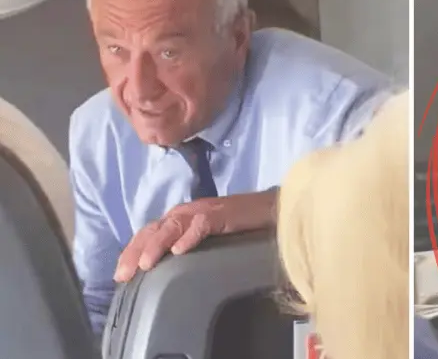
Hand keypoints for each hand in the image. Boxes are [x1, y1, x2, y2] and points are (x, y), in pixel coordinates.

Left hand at [113, 192, 276, 282]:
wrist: (270, 209)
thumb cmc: (240, 226)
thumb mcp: (208, 240)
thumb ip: (189, 248)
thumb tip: (169, 271)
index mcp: (181, 219)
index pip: (149, 233)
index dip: (132, 251)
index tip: (120, 274)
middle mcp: (187, 212)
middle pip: (154, 229)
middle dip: (135, 251)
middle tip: (123, 274)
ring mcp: (204, 211)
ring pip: (172, 225)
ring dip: (157, 244)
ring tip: (146, 264)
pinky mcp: (221, 214)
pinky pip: (202, 224)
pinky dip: (190, 236)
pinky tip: (180, 250)